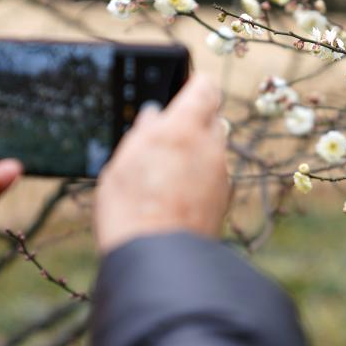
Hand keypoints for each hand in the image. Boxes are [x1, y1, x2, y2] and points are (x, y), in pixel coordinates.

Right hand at [94, 74, 229, 253]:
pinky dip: (201, 174)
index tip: (185, 87)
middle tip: (168, 131)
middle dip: (195, 119)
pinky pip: (215, 173)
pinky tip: (176, 190)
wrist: (159, 260)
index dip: (195, 85)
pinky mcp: (224, 197)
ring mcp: (221, 172)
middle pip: (212, 117)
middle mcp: (210, 145)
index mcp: (184, 127)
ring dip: (198, 148)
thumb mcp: (121, 165)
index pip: (205, 88)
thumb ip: (142, 135)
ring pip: (214, 147)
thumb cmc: (131, 210)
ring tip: (167, 166)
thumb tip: (153, 117)